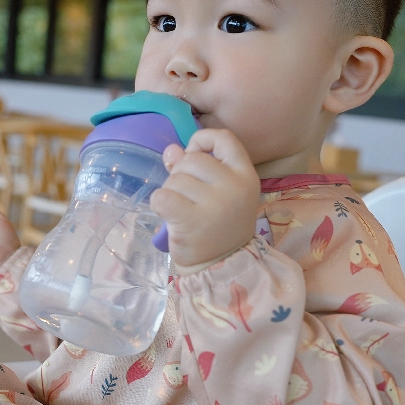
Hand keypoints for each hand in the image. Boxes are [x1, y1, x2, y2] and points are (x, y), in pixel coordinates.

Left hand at [150, 128, 259, 268]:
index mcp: (245, 175)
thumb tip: (171, 150)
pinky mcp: (193, 220)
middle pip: (192, 159)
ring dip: (170, 192)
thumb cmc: (217, 225)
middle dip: (180, 174)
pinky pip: (162, 196)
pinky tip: (169, 216)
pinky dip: (159, 204)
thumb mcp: (217, 192)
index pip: (224, 137)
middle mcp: (235, 186)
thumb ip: (195, 166)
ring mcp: (216, 204)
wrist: (221, 266)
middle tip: (186, 197)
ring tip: (181, 210)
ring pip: (175, 179)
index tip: (194, 156)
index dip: (201, 141)